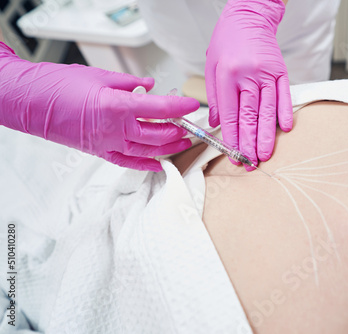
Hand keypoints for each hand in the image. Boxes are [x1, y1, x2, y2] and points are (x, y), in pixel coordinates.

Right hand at [0, 42, 199, 171]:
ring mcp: (109, 144)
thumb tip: (150, 85)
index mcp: (118, 106)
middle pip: (158, 133)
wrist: (30, 103)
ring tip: (183, 141)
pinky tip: (159, 164)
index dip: (181, 106)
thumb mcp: (99, 76)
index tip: (193, 104)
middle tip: (190, 123)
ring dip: (169, 147)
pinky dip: (146, 164)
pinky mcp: (100, 152)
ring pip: (148, 150)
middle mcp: (116, 129)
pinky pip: (128, 162)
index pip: (161, 108)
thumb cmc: (59, 86)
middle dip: (179, 128)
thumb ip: (130, 82)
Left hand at [205, 0, 292, 169]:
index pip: (230, 116)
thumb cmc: (226, 42)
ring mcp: (266, 74)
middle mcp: (247, 76)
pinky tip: (284, 129)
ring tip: (265, 155)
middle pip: (249, 117)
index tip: (234, 155)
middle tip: (250, 163)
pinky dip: (284, 113)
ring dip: (267, 136)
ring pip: (267, 111)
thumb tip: (216, 124)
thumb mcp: (211, 67)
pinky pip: (284, 96)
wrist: (248, 17)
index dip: (232, 139)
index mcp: (226, 77)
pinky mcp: (280, 71)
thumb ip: (214, 98)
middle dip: (249, 144)